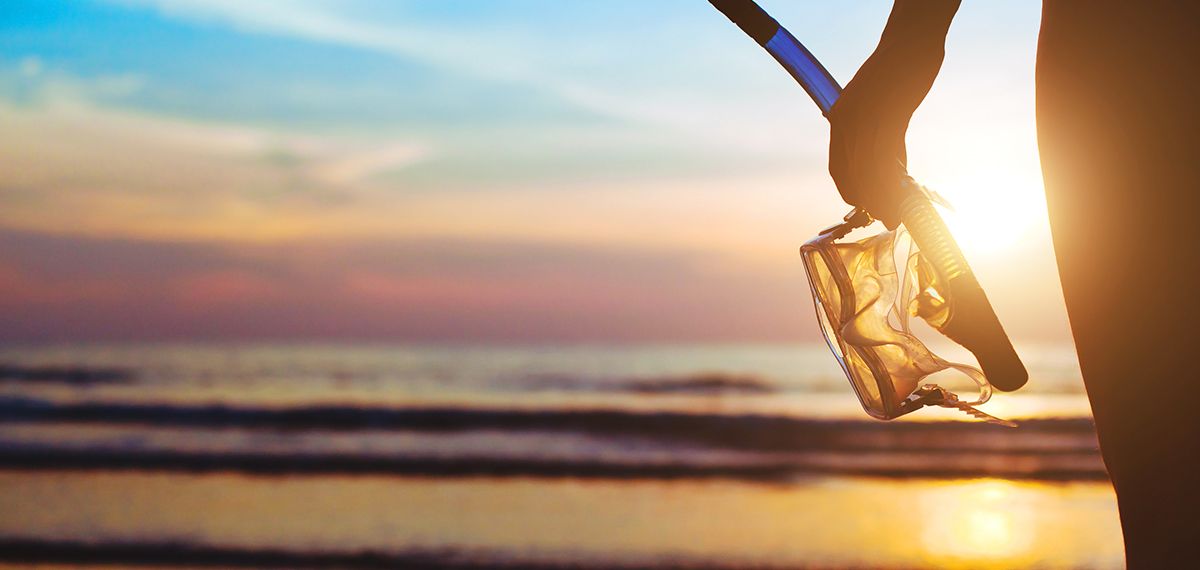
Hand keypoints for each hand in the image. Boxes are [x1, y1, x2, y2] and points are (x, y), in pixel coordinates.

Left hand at [826, 0, 958, 228]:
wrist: (910, 43)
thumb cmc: (899, 75)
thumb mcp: (884, 110)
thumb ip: (886, 139)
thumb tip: (894, 169)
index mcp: (841, 119)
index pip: (838, 166)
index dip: (849, 189)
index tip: (862, 204)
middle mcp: (847, 122)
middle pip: (851, 173)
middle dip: (865, 200)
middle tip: (881, 216)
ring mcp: (866, 119)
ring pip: (868, 170)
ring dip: (880, 197)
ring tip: (892, 214)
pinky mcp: (888, 115)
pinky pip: (888, 157)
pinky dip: (894, 179)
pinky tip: (903, 192)